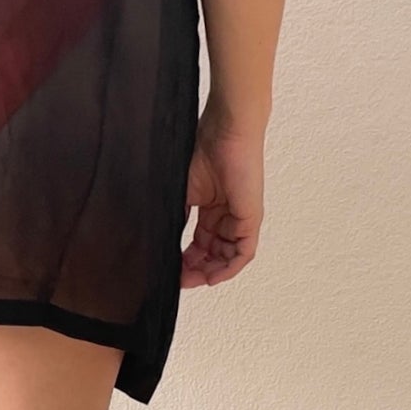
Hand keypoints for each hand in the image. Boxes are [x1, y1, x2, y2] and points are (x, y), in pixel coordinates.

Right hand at [181, 118, 264, 288]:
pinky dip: (228, 268)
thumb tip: (160, 237)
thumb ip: (177, 213)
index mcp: (210, 206)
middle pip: (213, 252)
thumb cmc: (204, 148)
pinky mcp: (251, 218)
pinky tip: (212, 276)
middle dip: (196, 269)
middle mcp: (227, 215)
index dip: (186, 258)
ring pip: (227, 256)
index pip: (200, 241)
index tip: (171, 269)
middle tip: (178, 278)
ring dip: (210, 271)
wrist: (226, 130)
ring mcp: (240, 218)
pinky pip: (243, 253)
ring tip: (190, 278)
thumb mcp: (182, 188)